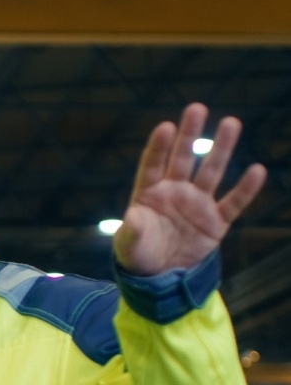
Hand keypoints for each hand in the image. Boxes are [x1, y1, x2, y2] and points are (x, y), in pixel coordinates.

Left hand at [114, 103, 265, 275]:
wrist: (160, 276)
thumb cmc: (138, 254)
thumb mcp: (128, 245)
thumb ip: (131, 230)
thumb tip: (132, 217)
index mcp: (149, 193)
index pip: (153, 165)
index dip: (159, 147)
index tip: (166, 126)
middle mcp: (174, 192)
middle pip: (183, 159)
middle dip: (189, 135)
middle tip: (196, 108)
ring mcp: (197, 204)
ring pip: (211, 172)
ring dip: (221, 149)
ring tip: (231, 122)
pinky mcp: (216, 221)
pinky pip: (233, 203)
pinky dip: (245, 189)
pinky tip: (256, 170)